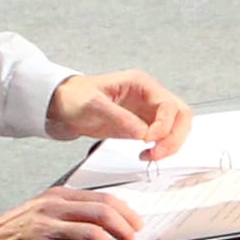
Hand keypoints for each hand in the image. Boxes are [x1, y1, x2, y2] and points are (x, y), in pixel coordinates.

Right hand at [0, 185, 137, 239]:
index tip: (137, 225)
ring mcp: (45, 227)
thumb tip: (109, 220)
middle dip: (125, 229)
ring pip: (91, 232)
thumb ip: (74, 210)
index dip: (126, 212)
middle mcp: (53, 207)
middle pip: (103, 213)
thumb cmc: (17, 228)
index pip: (103, 198)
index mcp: (59, 196)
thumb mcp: (46, 209)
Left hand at [53, 69, 193, 156]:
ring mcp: (147, 111)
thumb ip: (119, 118)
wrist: (59, 106)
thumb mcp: (92, 105)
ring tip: (151, 156)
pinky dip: (160, 148)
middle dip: (174, 137)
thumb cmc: (73, 97)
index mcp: (141, 84)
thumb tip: (143, 133)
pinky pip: (162, 137)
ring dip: (170, 144)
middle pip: (181, 115)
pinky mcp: (141, 125)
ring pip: (176, 127)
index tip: (148, 140)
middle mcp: (149, 96)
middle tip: (157, 153)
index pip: (169, 105)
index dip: (164, 124)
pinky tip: (145, 154)